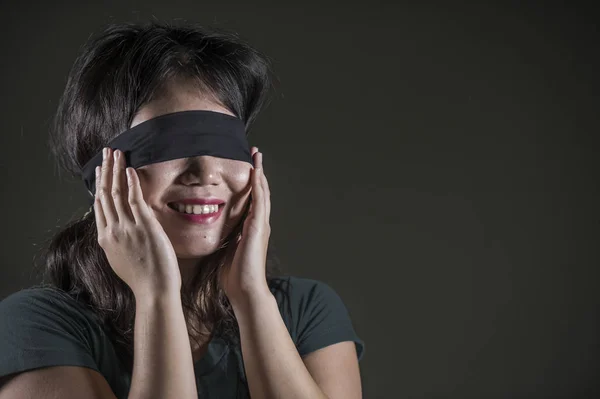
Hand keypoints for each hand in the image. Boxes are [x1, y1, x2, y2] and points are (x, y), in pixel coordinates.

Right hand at [94, 147, 181, 298]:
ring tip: (117, 153)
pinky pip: (135, 200)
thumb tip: (120, 229)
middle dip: (106, 170)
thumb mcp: (121, 259)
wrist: (154, 291)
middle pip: (105, 193)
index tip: (100, 170)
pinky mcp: (144, 227)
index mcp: (105, 238)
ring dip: (116, 170)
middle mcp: (113, 230)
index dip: (99, 184)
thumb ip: (118, 241)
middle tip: (107, 152)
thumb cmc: (143, 278)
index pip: (99, 204)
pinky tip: (130, 170)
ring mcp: (127, 228)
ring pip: (117, 192)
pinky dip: (132, 183)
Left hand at [220, 147, 271, 303]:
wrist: (245, 289)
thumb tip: (213, 232)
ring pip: (262, 192)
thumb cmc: (235, 275)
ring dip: (260, 173)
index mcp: (251, 229)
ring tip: (258, 156)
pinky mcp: (258, 226)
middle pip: (261, 192)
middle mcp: (259, 223)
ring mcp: (260, 224)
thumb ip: (225, 238)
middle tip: (256, 154)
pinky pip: (259, 201)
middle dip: (258, 172)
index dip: (251, 184)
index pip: (252, 200)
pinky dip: (259, 185)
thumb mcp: (227, 250)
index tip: (248, 168)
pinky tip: (256, 172)